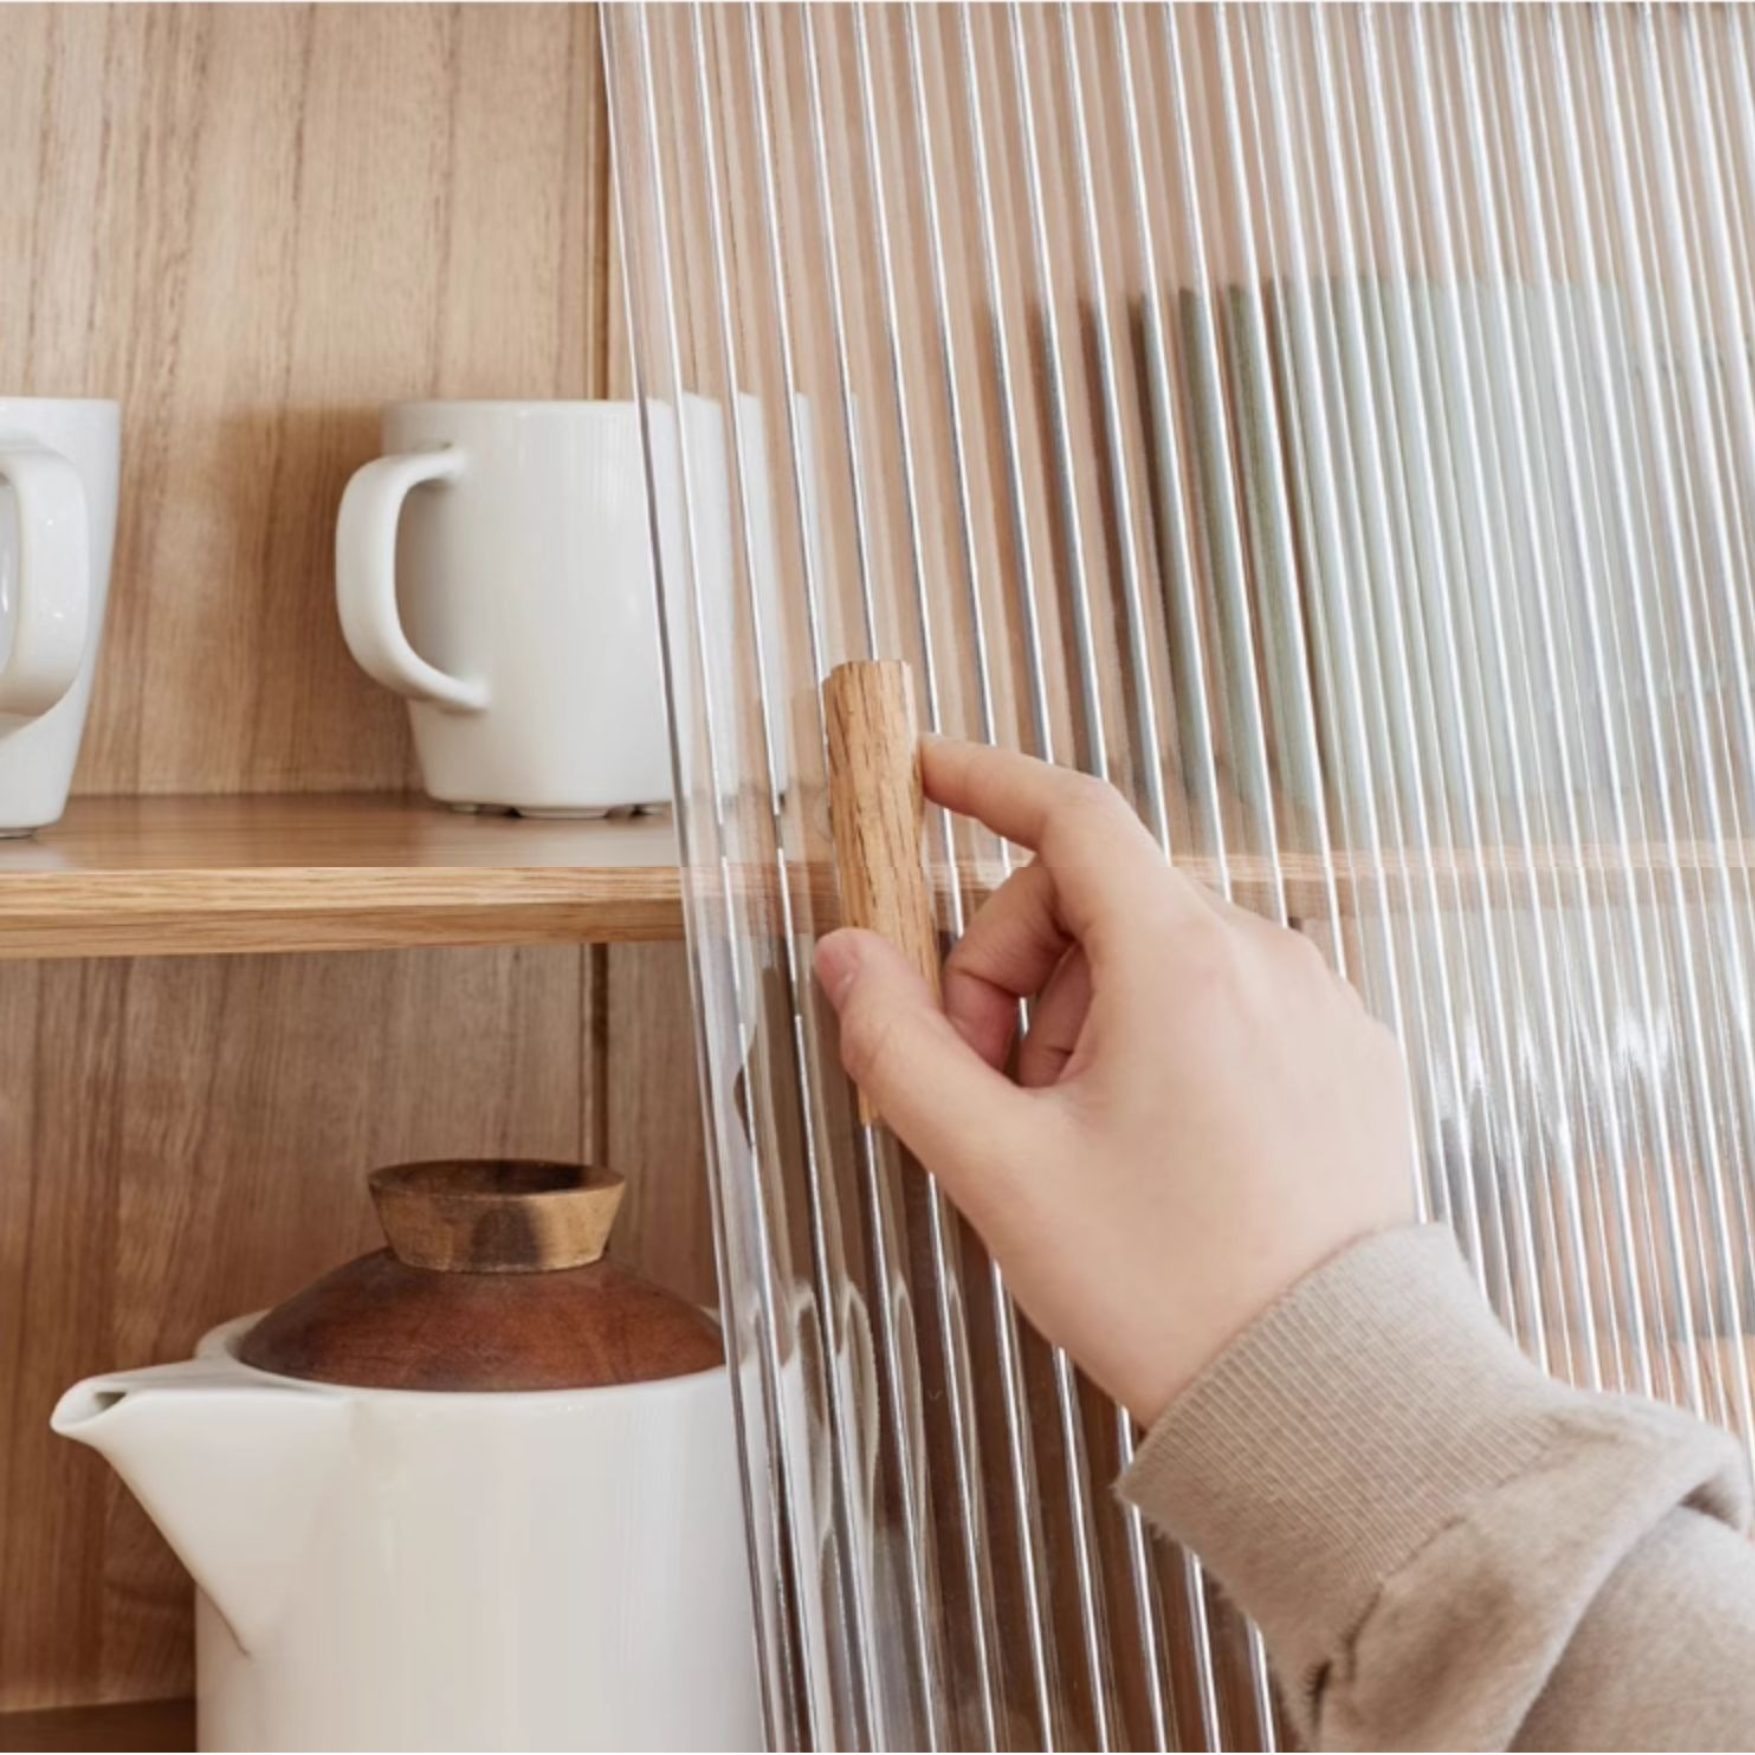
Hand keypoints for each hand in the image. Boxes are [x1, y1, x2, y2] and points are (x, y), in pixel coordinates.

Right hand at [814, 738, 1416, 1426]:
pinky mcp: (1348, 1058)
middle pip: (1096, 900)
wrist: (1332, 1400)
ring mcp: (1318, 1007)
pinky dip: (1163, 1040)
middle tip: (990, 1089)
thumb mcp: (1001, 1172)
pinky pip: (1227, 1002)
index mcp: (1183, 963)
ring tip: (1078, 1139)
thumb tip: (849, 959)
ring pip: (1158, 956)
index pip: (1071, 815)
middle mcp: (1265, 960)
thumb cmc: (1176, 1292)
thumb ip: (903, 1049)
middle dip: (1016, 974)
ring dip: (1087, 1018)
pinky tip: (1153, 1144)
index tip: (929, 773)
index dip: (985, 782)